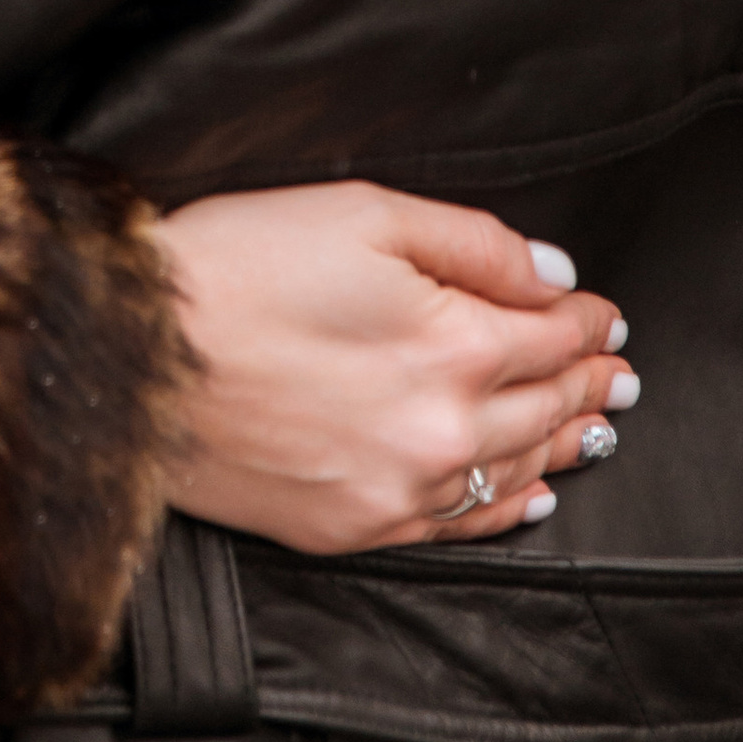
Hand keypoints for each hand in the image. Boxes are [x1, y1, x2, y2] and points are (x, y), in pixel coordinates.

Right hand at [150, 181, 635, 552]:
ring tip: (595, 428)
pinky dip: (504, 511)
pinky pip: (455, 528)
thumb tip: (550, 277)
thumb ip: (472, 242)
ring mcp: (396, 490)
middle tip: (617, 374)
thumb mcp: (359, 213)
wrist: (125, 354)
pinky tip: (528, 497)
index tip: (600, 313)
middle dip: (588, 383)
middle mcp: (441, 431)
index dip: (584, 319)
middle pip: (546, 407)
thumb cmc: (229, 268)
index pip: (552, 335)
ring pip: (512, 472)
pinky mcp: (348, 527)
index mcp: (453, 346)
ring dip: (562, 445)